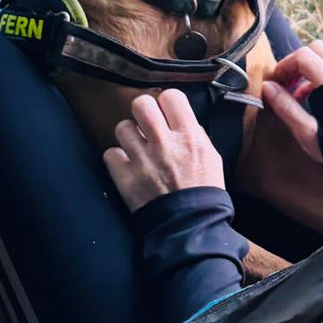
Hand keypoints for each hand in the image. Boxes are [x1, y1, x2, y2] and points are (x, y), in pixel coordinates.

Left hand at [103, 90, 224, 211]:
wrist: (190, 226)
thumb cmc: (204, 193)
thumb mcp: (212, 157)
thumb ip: (196, 135)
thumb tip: (183, 121)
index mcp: (189, 136)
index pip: (171, 96)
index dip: (167, 102)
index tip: (166, 112)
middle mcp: (164, 143)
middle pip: (141, 104)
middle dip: (143, 112)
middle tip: (147, 124)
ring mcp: (142, 159)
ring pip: (122, 127)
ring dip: (129, 136)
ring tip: (137, 148)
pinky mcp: (125, 177)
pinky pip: (110, 153)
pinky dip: (117, 160)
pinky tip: (128, 166)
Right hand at [260, 41, 322, 163]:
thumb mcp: (306, 131)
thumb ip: (286, 107)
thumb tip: (268, 87)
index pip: (304, 56)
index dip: (285, 65)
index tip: (276, 81)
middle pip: (316, 50)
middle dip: (296, 62)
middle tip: (285, 82)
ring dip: (307, 70)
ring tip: (295, 94)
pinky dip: (318, 77)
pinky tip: (309, 99)